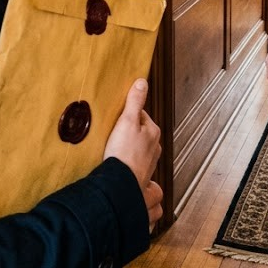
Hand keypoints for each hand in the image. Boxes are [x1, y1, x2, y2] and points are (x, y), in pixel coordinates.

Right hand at [104, 79, 162, 230]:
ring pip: (138, 150)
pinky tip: (118, 165)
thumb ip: (135, 101)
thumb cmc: (125, 154)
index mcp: (153, 132)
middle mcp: (154, 148)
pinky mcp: (140, 176)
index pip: (141, 115)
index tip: (118, 117)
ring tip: (114, 149)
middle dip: (128, 132)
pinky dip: (127, 164)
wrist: (121, 185)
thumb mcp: (127, 121)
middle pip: (140, 133)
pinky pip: (134, 166)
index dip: (128, 114)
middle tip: (113, 133)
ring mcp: (148, 163)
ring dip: (128, 149)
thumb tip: (142, 82)